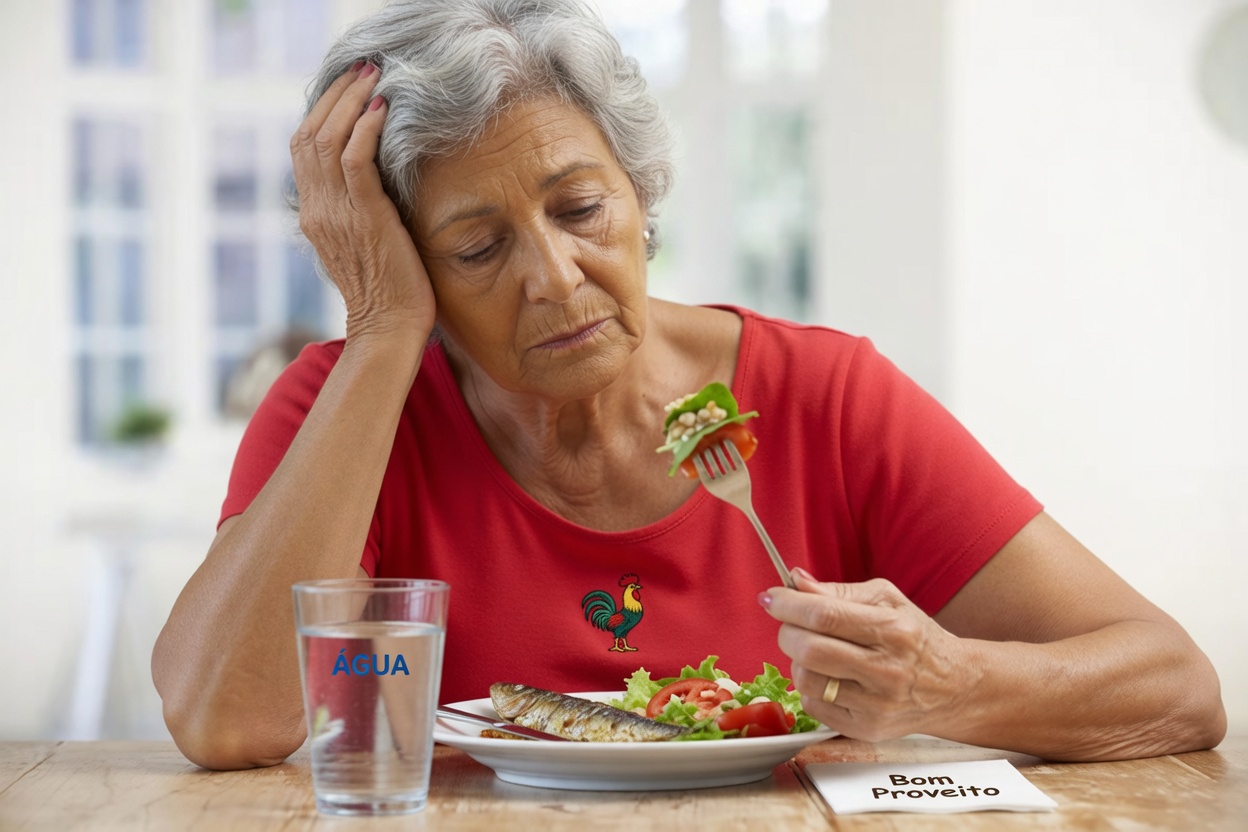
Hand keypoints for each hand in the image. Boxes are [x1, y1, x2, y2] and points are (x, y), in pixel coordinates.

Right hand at [290, 63, 435, 342]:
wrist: (389, 328)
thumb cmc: (390, 289)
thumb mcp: (365, 241)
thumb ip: (360, 208)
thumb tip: (377, 176)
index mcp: (314, 213)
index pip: (303, 147)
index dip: (323, 110)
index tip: (350, 86)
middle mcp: (317, 209)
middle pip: (309, 134)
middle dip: (336, 94)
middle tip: (363, 68)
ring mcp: (336, 214)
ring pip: (329, 140)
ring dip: (352, 101)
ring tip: (375, 77)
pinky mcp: (363, 218)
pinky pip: (354, 161)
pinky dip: (365, 130)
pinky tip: (382, 110)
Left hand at [760, 568, 973, 741]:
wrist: (953, 688)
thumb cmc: (915, 638)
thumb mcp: (886, 601)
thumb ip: (838, 592)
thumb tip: (795, 581)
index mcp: (894, 630)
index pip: (825, 616)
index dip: (789, 605)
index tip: (771, 597)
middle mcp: (887, 670)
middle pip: (810, 650)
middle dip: (787, 631)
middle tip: (791, 624)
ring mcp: (876, 705)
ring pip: (806, 680)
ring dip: (798, 661)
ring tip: (815, 652)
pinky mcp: (866, 729)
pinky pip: (813, 706)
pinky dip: (811, 687)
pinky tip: (830, 677)